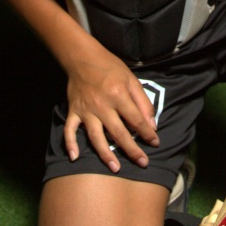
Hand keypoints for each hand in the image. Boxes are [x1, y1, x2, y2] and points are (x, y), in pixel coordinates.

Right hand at [63, 41, 159, 172]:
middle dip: (132, 150)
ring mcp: (86, 110)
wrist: (82, 57)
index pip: (136, 120)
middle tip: (143, 164)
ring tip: (115, 168)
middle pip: (119, 133)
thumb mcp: (131, 79)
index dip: (147, 133)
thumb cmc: (110, 67)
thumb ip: (142, 101)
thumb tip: (151, 124)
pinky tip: (74, 157)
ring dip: (106, 154)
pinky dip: (70, 144)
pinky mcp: (73, 111)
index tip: (155, 143)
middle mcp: (102, 105)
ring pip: (96, 137)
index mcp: (118, 95)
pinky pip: (70, 130)